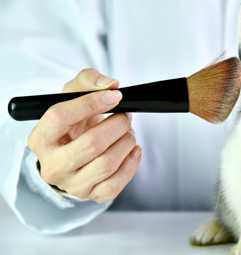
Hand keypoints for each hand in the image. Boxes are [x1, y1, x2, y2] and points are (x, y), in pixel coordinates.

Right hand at [27, 68, 141, 202]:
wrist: (75, 152)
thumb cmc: (74, 123)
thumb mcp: (73, 96)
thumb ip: (89, 81)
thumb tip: (111, 85)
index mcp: (41, 139)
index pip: (60, 117)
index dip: (91, 103)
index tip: (115, 96)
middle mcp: (53, 165)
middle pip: (91, 144)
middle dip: (117, 125)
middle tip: (126, 116)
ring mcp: (72, 184)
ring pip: (107, 164)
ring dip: (127, 142)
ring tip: (128, 131)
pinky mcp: (92, 195)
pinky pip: (117, 183)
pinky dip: (132, 162)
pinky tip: (132, 149)